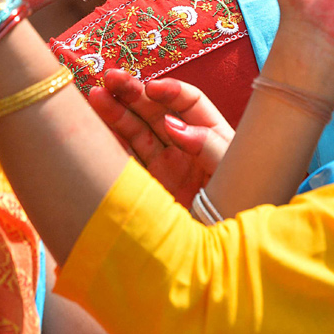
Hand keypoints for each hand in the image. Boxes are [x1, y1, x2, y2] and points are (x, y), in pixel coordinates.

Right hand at [88, 68, 232, 206]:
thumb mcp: (230, 168)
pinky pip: (126, 158)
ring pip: (136, 131)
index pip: (188, 102)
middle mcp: (185, 144)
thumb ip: (206, 145)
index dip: (169, 91)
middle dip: (133, 93)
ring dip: (115, 112)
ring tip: (94, 94)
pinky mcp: (147, 185)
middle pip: (156, 111)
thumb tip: (174, 126)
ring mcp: (164, 164)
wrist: (223, 254)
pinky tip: (94, 125)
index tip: (151, 87)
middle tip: (110, 79)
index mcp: (211, 133)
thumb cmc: (239, 201)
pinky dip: (110, 141)